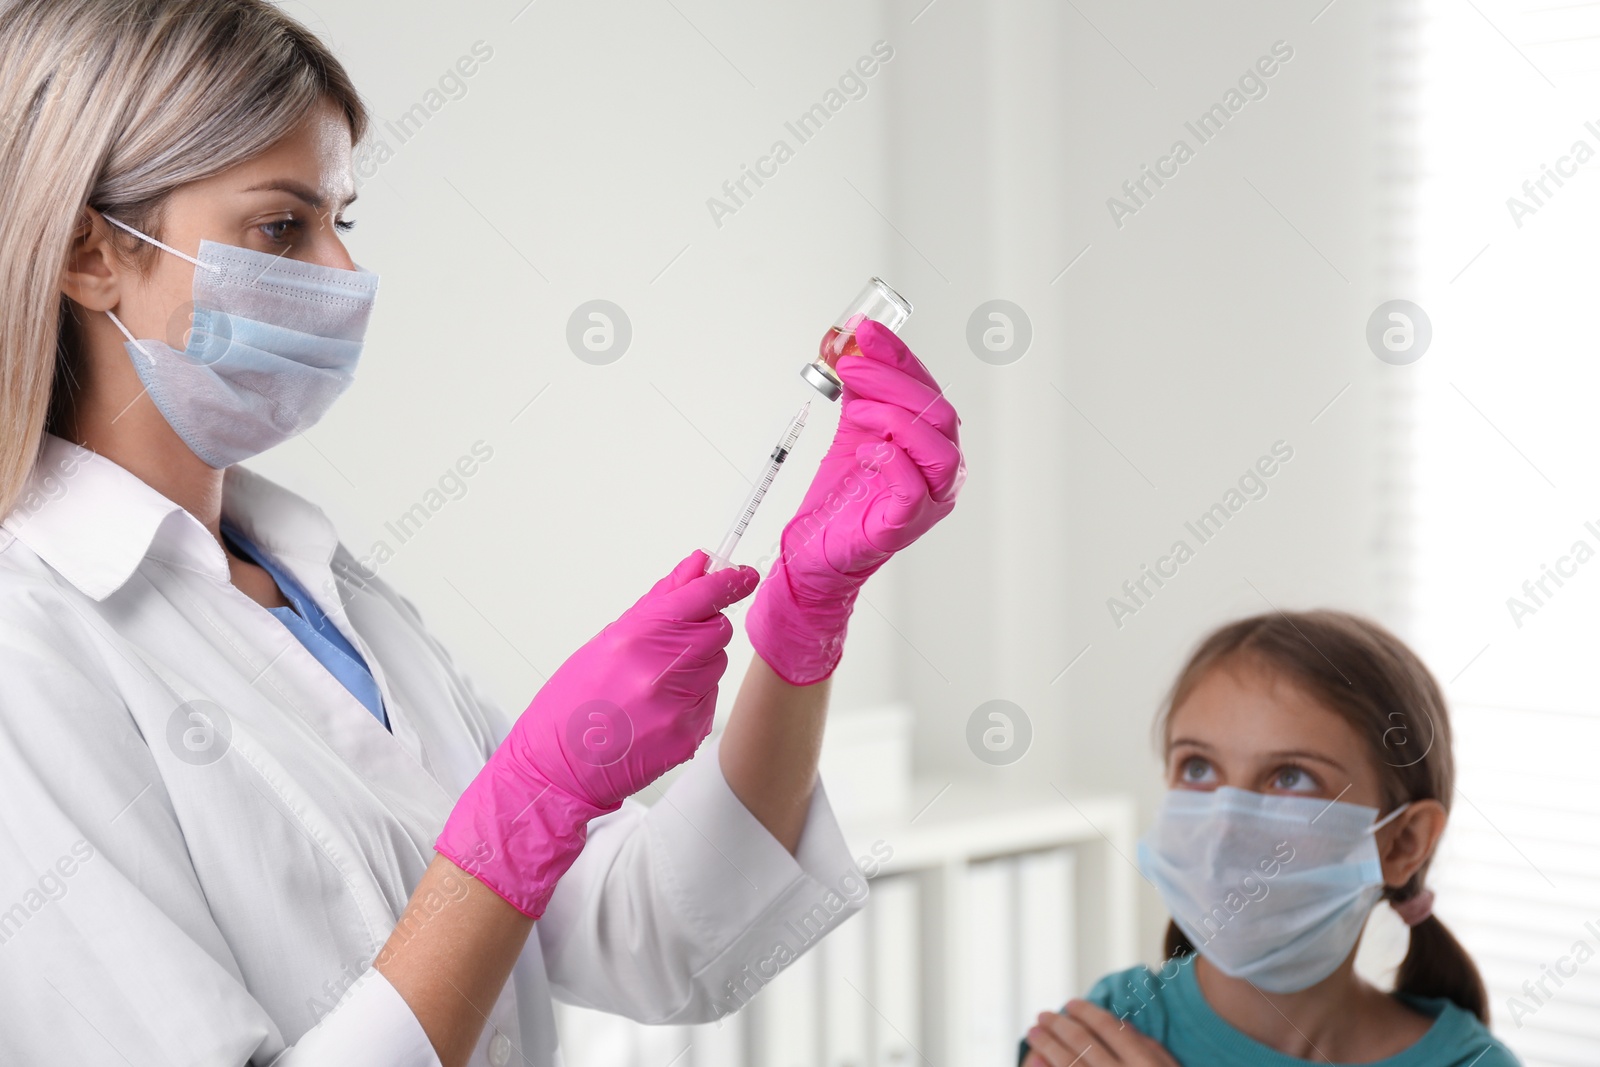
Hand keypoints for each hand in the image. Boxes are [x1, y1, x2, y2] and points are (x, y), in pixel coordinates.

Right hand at [435, 549, 759, 917]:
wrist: (557, 768)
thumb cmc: (571, 703)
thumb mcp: (606, 642)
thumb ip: (659, 603)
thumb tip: (696, 566)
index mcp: (636, 639)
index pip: (701, 598)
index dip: (728, 582)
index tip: (743, 575)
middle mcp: (661, 671)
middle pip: (718, 632)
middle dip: (704, 629)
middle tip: (675, 642)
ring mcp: (678, 707)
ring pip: (716, 666)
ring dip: (697, 665)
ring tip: (656, 683)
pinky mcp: (689, 736)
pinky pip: (709, 701)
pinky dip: (692, 699)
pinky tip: (658, 709)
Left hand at [746, 319, 964, 684]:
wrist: (813, 549)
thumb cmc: (840, 495)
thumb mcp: (853, 428)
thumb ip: (861, 389)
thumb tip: (856, 340)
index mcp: (932, 443)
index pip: (928, 389)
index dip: (900, 356)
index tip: (866, 331)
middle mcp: (941, 471)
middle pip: (939, 413)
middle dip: (893, 379)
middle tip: (852, 364)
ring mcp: (929, 500)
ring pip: (938, 448)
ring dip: (895, 415)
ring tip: (857, 405)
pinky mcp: (905, 525)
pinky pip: (914, 488)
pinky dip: (892, 459)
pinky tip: (865, 447)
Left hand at [1023, 1000, 1178, 1066]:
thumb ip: (1150, 1048)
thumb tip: (1124, 1024)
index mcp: (1143, 1063)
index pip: (1108, 1027)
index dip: (1086, 1011)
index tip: (1070, 1004)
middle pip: (1082, 1041)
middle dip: (1058, 1024)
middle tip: (1043, 1016)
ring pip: (1069, 1063)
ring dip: (1047, 1044)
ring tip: (1034, 1033)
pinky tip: (1036, 1061)